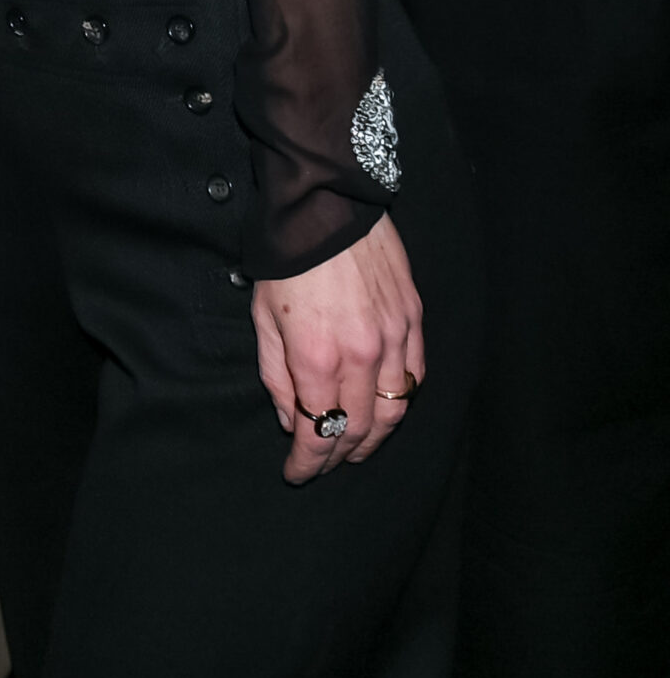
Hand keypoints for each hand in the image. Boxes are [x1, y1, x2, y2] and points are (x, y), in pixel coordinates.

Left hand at [252, 215, 424, 482]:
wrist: (326, 203)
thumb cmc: (284, 259)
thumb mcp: (262, 317)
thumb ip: (276, 375)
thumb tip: (290, 419)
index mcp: (316, 356)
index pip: (317, 430)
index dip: (307, 461)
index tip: (296, 473)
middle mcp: (362, 355)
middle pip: (359, 429)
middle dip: (339, 456)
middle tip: (323, 464)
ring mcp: (394, 338)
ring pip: (395, 411)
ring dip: (375, 438)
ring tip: (355, 448)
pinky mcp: (413, 320)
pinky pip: (415, 376)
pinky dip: (401, 401)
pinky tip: (386, 408)